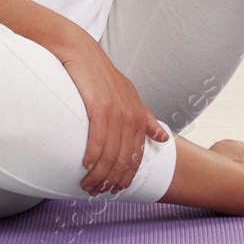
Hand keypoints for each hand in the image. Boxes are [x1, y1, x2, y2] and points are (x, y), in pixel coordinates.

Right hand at [55, 37, 169, 196]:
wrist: (80, 51)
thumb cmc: (101, 75)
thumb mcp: (129, 96)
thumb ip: (146, 118)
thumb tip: (163, 138)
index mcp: (140, 116)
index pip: (137, 156)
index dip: (126, 176)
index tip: (114, 189)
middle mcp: (132, 116)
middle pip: (123, 160)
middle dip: (111, 180)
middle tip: (96, 191)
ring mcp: (117, 112)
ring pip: (111, 154)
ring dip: (99, 174)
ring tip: (87, 185)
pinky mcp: (100, 107)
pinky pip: (98, 140)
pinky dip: (92, 157)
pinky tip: (86, 166)